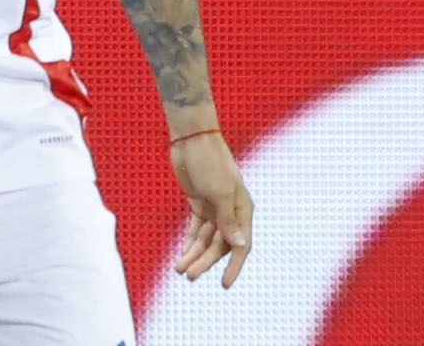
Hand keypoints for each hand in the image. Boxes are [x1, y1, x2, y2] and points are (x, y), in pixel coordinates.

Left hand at [170, 131, 252, 286]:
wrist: (192, 139)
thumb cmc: (210, 161)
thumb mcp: (219, 191)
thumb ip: (228, 220)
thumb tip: (238, 244)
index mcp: (242, 209)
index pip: (241, 244)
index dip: (234, 266)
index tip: (225, 285)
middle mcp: (231, 211)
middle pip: (220, 245)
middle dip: (205, 261)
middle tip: (190, 277)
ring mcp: (215, 209)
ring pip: (206, 240)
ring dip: (194, 255)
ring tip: (180, 270)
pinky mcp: (199, 204)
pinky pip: (196, 230)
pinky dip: (189, 243)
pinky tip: (182, 256)